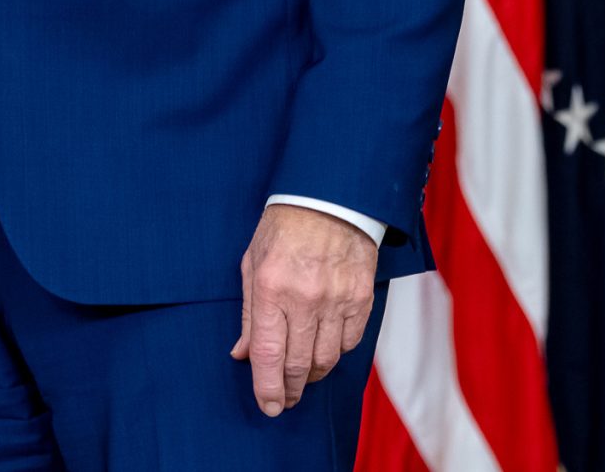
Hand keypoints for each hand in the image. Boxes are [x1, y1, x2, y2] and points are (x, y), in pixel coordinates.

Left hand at [229, 204, 377, 415]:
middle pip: (297, 364)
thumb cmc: (283, 228)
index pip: (268, 354)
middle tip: (283, 400)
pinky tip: (323, 351)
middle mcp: (305, 298)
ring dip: (311, 376)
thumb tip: (242, 355)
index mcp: (271, 287)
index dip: (267, 388)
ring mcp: (337, 299)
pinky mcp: (361, 298)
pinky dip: (335, 354)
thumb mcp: (252, 264)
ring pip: (326, 360)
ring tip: (301, 378)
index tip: (268, 406)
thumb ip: (250, 315)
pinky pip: (349, 343)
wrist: (330, 198)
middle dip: (288, 390)